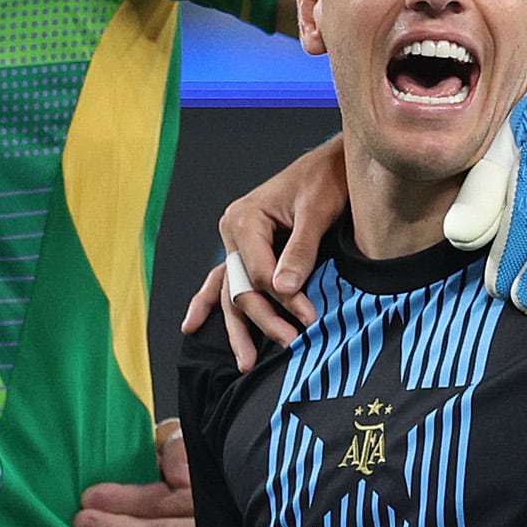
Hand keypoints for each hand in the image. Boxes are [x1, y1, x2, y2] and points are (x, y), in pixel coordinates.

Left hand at [78, 421, 201, 526]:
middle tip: (82, 524)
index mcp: (198, 490)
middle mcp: (204, 524)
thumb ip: (178, 451)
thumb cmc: (180, 465)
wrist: (210, 483)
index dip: (125, 499)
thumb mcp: (179, 443)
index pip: (161, 499)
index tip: (89, 497)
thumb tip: (180, 478)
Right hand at [185, 140, 344, 371]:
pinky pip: (228, 281)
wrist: (332, 164)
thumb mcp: (317, 211)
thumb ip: (301, 250)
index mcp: (244, 219)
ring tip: (246, 362)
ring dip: (238, 327)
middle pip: (242, 287)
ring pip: (231, 291)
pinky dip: (214, 303)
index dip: (283, 300)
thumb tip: (284, 290)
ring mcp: (236, 242)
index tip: (311, 319)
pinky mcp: (248, 249)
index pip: (257, 273)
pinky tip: (193, 325)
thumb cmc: (326, 180)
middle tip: (291, 343)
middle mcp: (233, 231)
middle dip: (264, 320)